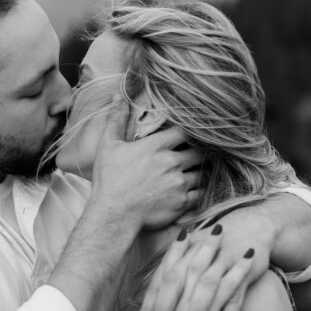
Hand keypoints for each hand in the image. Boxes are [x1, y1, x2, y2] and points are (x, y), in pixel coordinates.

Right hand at [90, 94, 202, 232]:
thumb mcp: (108, 146)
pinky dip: (198, 191)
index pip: (185, 131)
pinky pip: (200, 194)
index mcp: (156, 146)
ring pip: (201, 173)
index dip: (189, 131)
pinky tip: (192, 190)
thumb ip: (116, 118)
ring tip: (194, 173)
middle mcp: (172, 162)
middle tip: (195, 155)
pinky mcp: (182, 202)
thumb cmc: (108, 181)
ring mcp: (179, 183)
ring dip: (199, 172)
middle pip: (199, 152)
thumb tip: (118, 95)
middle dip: (198, 152)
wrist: (113, 215)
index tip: (188, 135)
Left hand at [136, 217, 270, 310]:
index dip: (150, 306)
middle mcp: (200, 256)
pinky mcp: (245, 270)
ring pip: (207, 285)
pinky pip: (235, 295)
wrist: (253, 224)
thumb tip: (155, 300)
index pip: (161, 283)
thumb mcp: (194, 255)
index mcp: (183, 256)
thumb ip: (177, 273)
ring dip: (197, 307)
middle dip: (166, 305)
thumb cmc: (217, 249)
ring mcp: (223, 262)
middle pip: (178, 280)